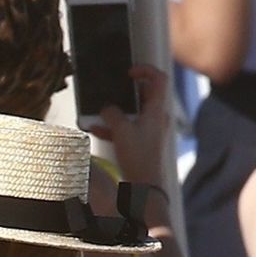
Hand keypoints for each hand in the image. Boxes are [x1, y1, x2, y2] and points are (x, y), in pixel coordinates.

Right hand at [87, 65, 173, 182]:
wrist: (145, 186)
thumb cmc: (139, 157)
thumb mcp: (121, 130)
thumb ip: (112, 114)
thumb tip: (106, 108)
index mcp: (157, 110)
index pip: (159, 79)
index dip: (145, 70)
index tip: (130, 73)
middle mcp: (156, 118)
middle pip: (145, 95)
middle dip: (127, 92)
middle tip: (114, 90)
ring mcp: (150, 131)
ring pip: (134, 112)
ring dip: (117, 110)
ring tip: (100, 110)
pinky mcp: (142, 143)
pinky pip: (127, 129)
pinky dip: (113, 127)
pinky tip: (95, 130)